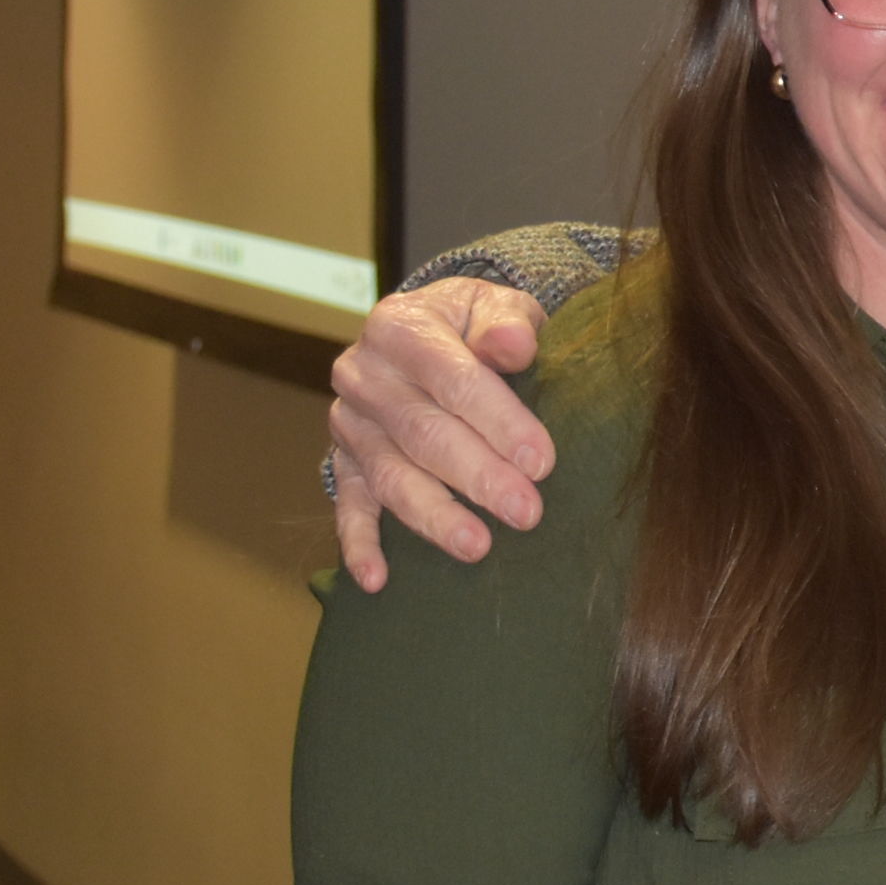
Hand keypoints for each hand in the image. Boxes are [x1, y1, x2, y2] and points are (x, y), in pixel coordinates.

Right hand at [324, 280, 551, 588]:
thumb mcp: (495, 305)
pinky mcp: (344, 461)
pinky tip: (376, 579)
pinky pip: (348, 505)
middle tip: (525, 512)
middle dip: (478, 476)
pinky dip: (359, 543)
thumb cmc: (475, 324)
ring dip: (434, 515)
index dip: (499, 422)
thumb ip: (507, 323)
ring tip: (477, 546)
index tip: (542, 462)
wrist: (428, 330)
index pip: (454, 379)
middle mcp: (364, 374)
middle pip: (424, 433)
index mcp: (400, 327)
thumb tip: (514, 345)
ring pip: (391, 475)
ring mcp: (350, 422)